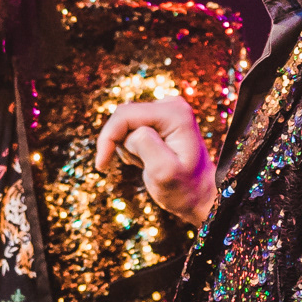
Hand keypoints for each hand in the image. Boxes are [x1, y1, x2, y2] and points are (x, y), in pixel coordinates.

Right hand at [95, 97, 216, 225]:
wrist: (200, 196)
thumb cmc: (184, 189)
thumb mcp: (163, 171)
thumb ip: (145, 144)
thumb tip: (132, 132)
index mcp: (174, 113)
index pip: (125, 114)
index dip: (108, 138)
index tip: (101, 165)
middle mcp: (171, 105)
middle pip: (124, 116)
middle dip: (120, 143)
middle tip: (136, 166)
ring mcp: (166, 110)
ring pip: (125, 123)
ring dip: (128, 147)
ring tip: (146, 164)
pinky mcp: (160, 119)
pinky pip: (131, 128)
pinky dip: (132, 146)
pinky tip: (147, 159)